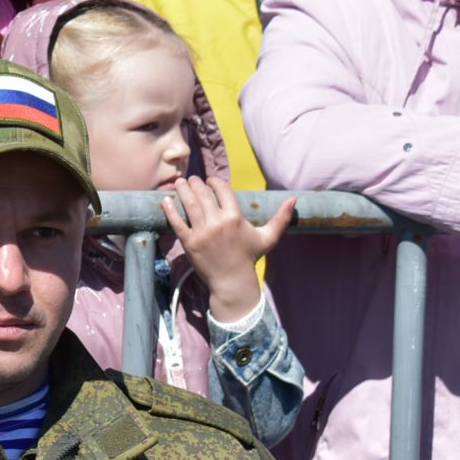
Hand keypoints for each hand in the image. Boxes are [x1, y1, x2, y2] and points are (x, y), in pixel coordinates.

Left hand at [163, 176, 293, 321]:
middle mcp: (218, 223)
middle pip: (203, 195)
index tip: (210, 180)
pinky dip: (170, 210)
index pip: (222, 190)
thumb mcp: (268, 237)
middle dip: (196, 183)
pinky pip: (177, 223)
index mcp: (235, 218)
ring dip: (182, 191)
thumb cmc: (250, 257)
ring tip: (179, 183)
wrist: (232, 281)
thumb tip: (294, 199)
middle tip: (191, 178)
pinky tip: (165, 200)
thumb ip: (281, 218)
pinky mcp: (189, 242)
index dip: (215, 182)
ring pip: (189, 205)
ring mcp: (202, 233)